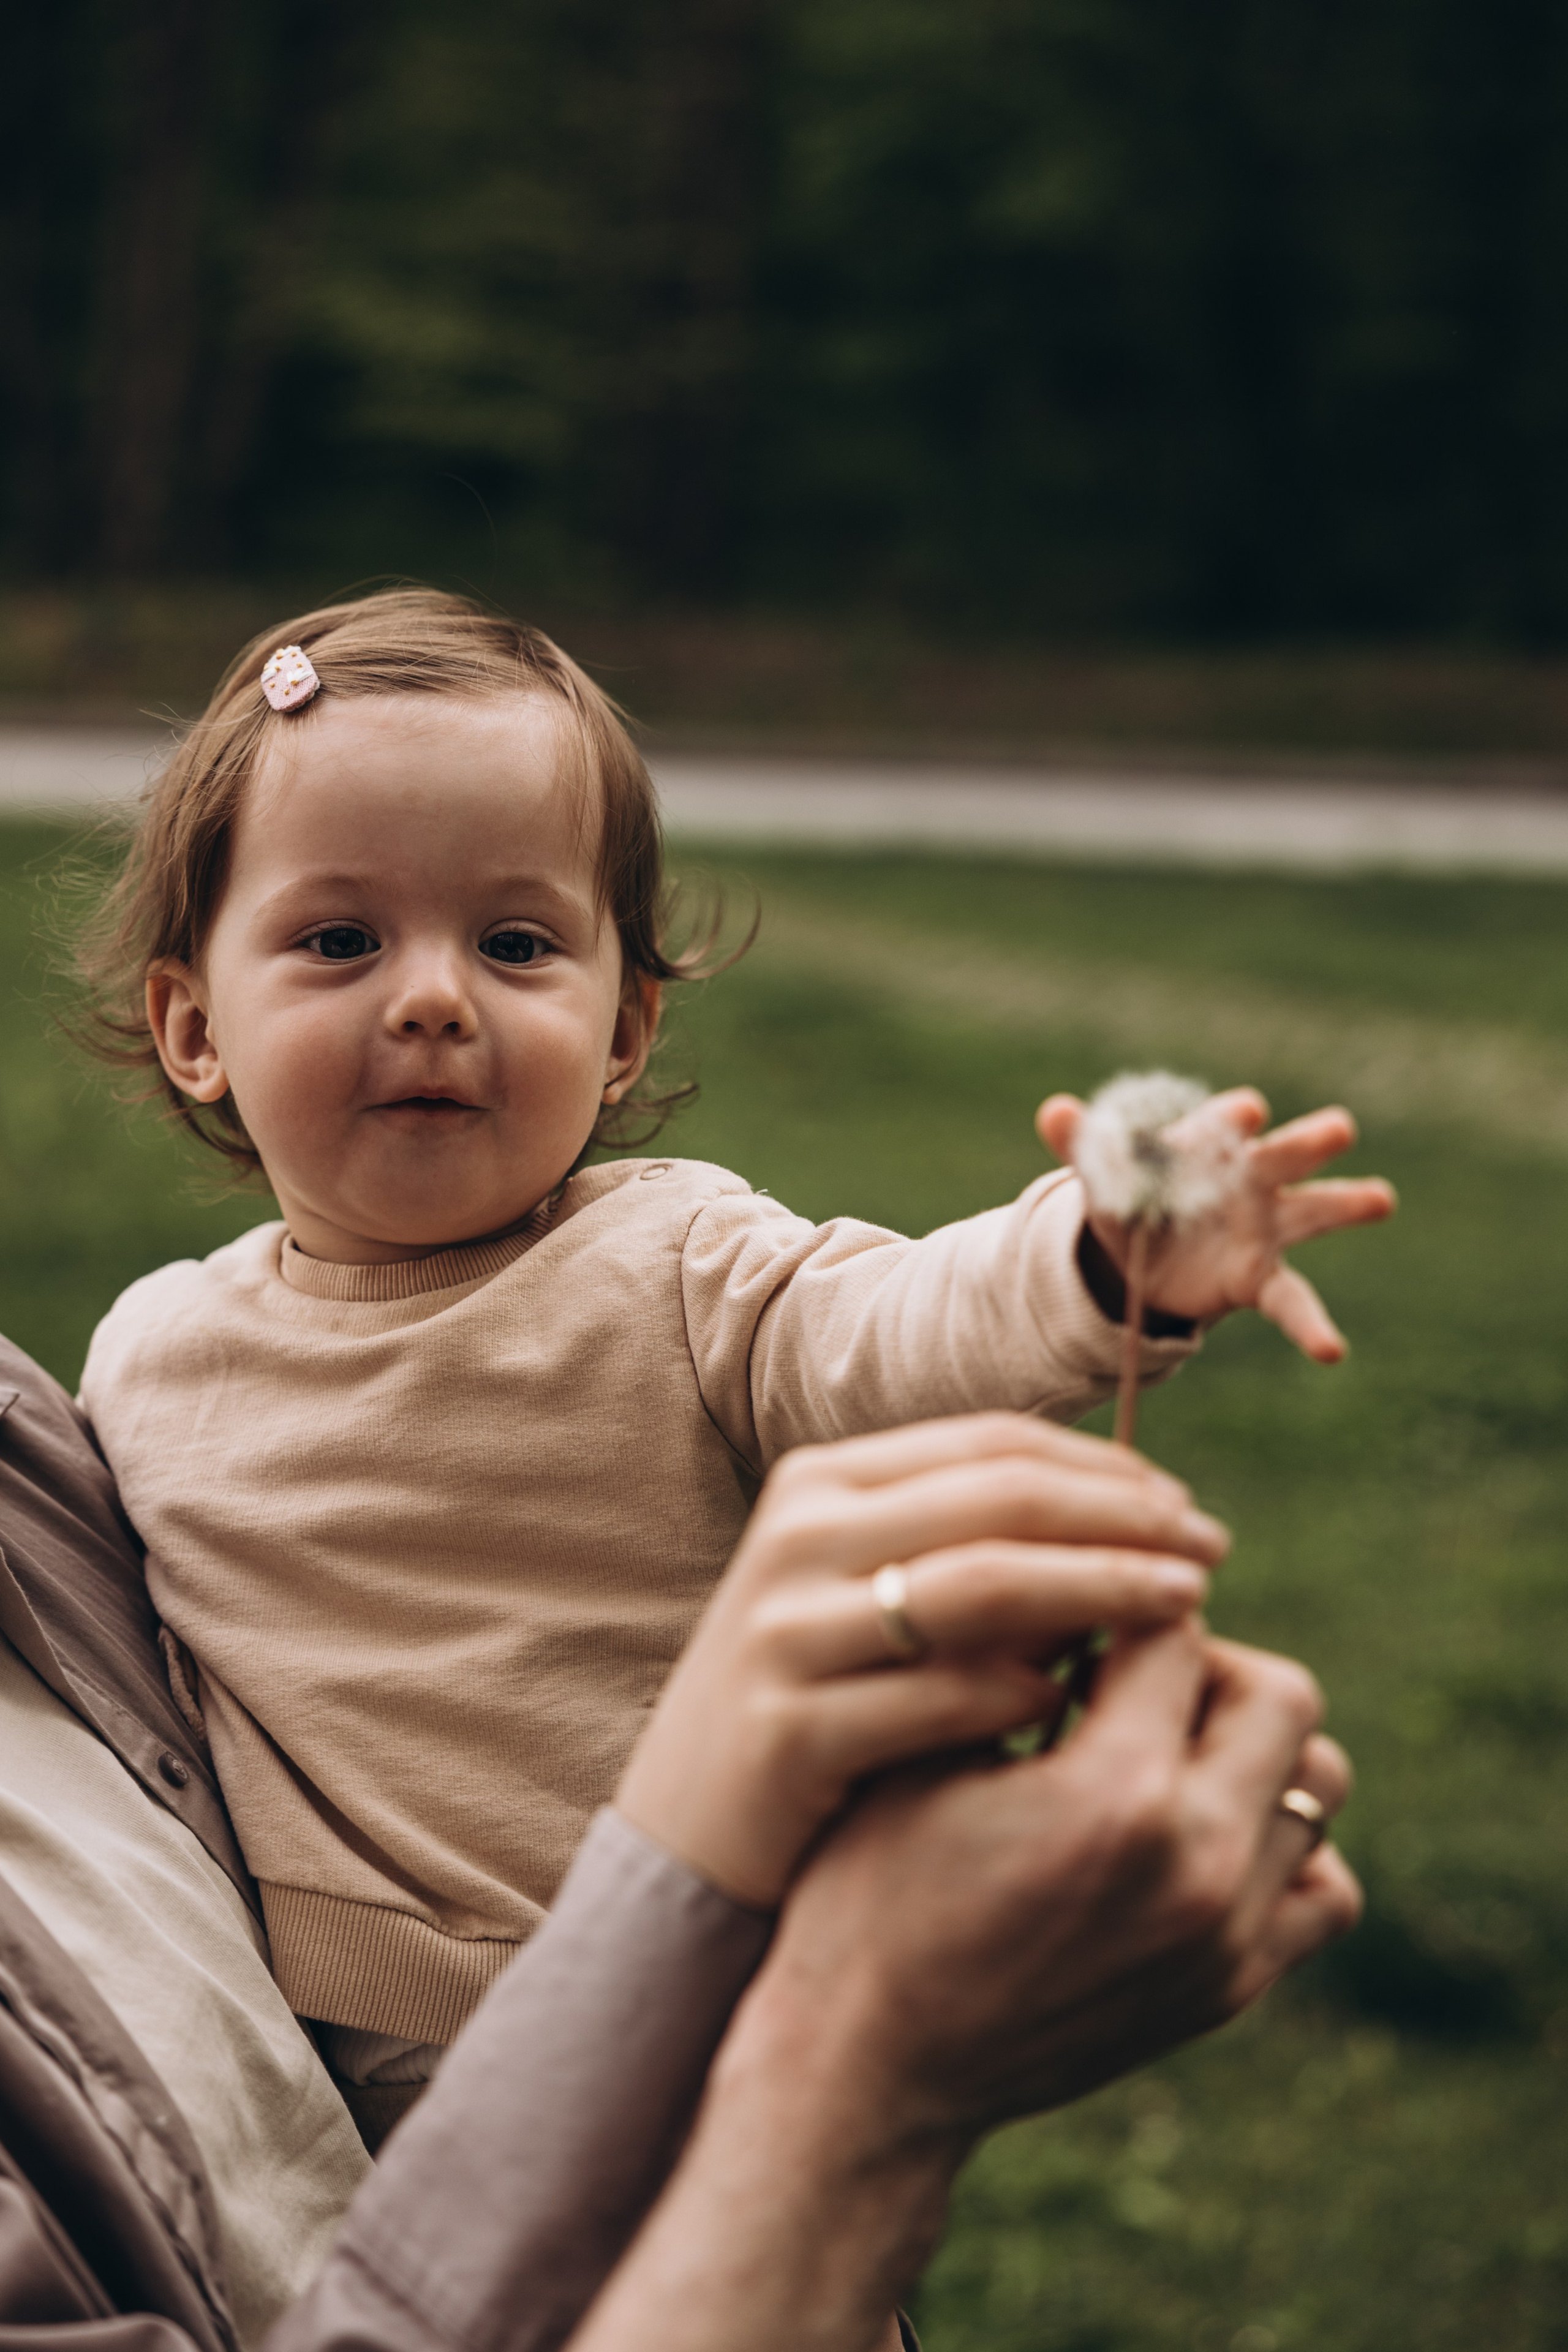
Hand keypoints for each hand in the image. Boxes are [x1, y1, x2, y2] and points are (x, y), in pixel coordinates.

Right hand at [576, 1626, 1358, 2351]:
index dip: (1119, 1599)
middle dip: (1204, 1662)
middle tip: (1125, 1675)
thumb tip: (1072, 1569)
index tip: (1080, 1604)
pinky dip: (1284, 1844)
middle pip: (1279, 1692)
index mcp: (1114, 1792)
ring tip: (1162, 1748)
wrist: (873, 2070)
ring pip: (1318, 1782)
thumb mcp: (922, 1754)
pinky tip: (1197, 1829)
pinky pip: (1325, 1886)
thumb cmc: (871, 1891)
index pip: (1174, 1629)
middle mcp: (1197, 1863)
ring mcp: (1228, 1935)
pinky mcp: (1234, 1988)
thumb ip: (1006, 1658)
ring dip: (1253, 1746)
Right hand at [617, 1412, 1228, 1907]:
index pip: (992, 1444)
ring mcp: (785, 1632)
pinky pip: (937, 1699)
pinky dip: (1021, 1695)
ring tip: (1184, 1611)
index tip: (1186, 1508)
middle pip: (1000, 1499)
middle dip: (1124, 1520)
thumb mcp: (878, 1601)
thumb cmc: (817, 1710)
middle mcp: (798, 1537)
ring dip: (1100, 1589)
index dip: (1106, 1468)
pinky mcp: (786, 1731)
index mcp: (822, 1484)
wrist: (685, 1846)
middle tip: (1210, 1553)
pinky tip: (1080, 1707)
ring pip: (979, 1585)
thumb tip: (1138, 1521)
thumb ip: (974, 1548)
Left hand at [1038, 1086, 1395, 1359]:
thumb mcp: (1103, 1174)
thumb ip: (1084, 1146)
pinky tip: (1332, 1351)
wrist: (1141, 1250)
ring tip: (1382, 1198)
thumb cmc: (1135, 1193)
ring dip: (1346, 1203)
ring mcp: (1264, 1229)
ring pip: (1311, 1212)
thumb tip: (1052, 1113)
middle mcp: (1248, 1180)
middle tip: (1339, 1128)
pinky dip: (1312, 1327)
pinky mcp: (1260, 1279)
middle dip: (1308, 1142)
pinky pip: (1292, 1303)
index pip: (1226, 1122)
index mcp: (1210, 1144)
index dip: (1233, 1118)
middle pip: (1281, 1156)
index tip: (1245, 1113)